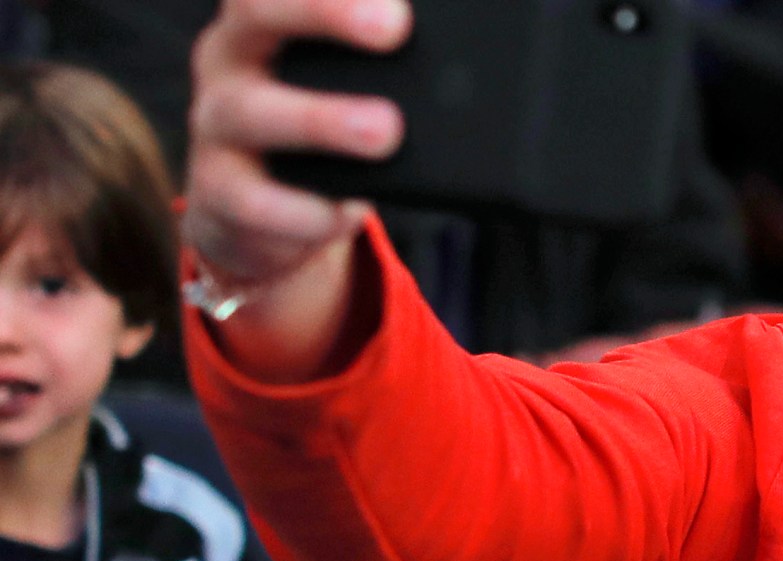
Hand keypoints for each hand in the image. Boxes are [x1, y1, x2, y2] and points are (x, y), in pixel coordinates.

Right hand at [186, 0, 411, 374]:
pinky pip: (254, 202)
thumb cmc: (321, 131)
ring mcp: (215, 126)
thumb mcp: (349, 86)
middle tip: (394, 26)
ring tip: (384, 130)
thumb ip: (385, 62)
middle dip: (326, 12)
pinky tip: (346, 211)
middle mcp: (228, 61)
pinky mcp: (218, 192)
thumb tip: (468, 61)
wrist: (262, 218)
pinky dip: (306, 210)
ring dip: (321, 119)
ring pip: (251, 111)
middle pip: (255, 14)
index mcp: (264, 22)